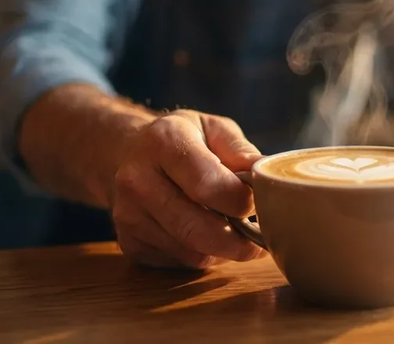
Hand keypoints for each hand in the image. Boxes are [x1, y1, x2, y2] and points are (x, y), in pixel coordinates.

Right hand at [110, 110, 267, 268]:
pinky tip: (210, 235)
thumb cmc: (182, 139)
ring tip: (239, 233)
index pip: (208, 184)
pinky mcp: (130, 243)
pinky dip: (205, 255)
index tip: (259, 202)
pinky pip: (180, 263)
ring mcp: (129, 215)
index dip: (241, 201)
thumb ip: (241, 150)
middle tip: (261, 237)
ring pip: (192, 253)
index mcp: (164, 142)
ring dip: (225, 251)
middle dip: (239, 241)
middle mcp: (138, 180)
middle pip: (197, 228)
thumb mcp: (214, 129)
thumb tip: (267, 175)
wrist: (126, 153)